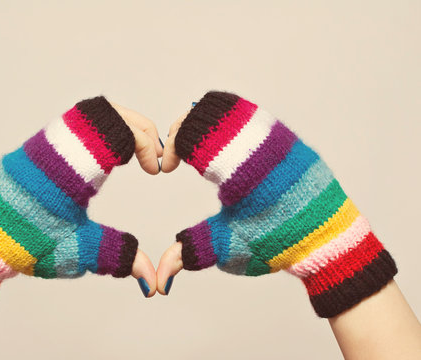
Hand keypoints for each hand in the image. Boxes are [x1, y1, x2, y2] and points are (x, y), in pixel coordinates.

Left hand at [0, 96, 156, 329]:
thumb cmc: (22, 244)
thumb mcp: (76, 252)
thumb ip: (118, 257)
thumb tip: (152, 279)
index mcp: (71, 169)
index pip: (119, 131)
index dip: (147, 144)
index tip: (154, 170)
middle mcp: (56, 146)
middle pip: (107, 111)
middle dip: (140, 128)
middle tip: (152, 155)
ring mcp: (42, 142)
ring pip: (88, 112)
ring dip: (118, 125)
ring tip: (132, 153)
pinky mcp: (33, 146)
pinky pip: (72, 121)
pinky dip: (97, 129)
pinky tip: (103, 155)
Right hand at [156, 91, 396, 318]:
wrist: (329, 241)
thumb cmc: (277, 243)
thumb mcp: (228, 247)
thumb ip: (189, 252)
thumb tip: (160, 278)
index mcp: (237, 170)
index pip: (191, 134)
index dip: (170, 147)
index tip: (170, 168)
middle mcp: (257, 144)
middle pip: (205, 113)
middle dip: (182, 129)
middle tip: (179, 149)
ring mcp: (276, 136)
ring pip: (228, 106)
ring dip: (206, 121)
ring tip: (200, 145)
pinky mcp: (288, 136)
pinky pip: (252, 113)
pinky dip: (230, 120)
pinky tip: (226, 144)